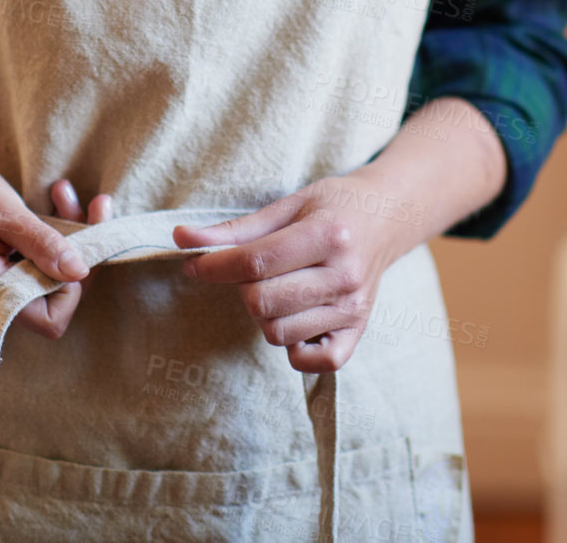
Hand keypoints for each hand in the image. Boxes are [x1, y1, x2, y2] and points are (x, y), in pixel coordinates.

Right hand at [0, 144, 107, 339]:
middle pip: (52, 297)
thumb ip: (39, 243)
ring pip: (45, 278)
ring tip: (62, 191)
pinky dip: (46, 236)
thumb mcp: (0, 207)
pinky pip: (30, 267)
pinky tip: (50, 199)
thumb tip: (80, 273)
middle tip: (90, 201)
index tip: (84, 239)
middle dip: (77, 250)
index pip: (50, 318)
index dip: (74, 285)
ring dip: (64, 237)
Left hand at [171, 180, 398, 373]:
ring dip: (264, 314)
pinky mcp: (357, 333)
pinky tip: (295, 315)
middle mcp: (344, 276)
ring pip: (278, 333)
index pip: (257, 262)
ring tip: (278, 288)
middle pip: (262, 302)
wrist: (386, 217)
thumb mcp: (287, 205)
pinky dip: (292, 345)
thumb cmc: (332, 206)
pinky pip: (309, 361)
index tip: (193, 264)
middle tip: (253, 269)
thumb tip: (180, 240)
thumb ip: (235, 229)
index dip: (215, 266)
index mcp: (327, 235)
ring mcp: (353, 310)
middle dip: (242, 287)